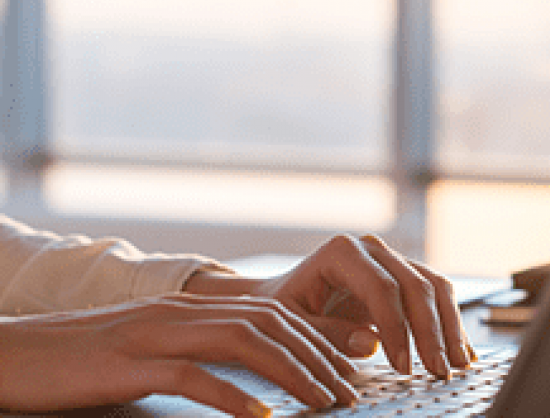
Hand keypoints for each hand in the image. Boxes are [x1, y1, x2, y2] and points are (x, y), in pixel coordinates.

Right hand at [0, 293, 358, 415]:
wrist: (19, 352)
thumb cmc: (90, 358)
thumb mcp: (156, 348)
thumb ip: (204, 352)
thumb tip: (255, 377)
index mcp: (193, 308)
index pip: (273, 314)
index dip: (317, 337)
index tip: (350, 365)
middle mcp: (183, 313)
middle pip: (270, 324)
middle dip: (317, 356)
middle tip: (349, 390)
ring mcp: (157, 335)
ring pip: (243, 342)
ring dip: (291, 372)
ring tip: (323, 400)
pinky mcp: (131, 363)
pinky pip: (193, 375)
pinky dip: (232, 395)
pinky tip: (260, 417)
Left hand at [188, 234, 474, 376]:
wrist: (284, 296)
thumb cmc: (284, 309)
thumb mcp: (293, 324)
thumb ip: (327, 334)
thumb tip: (372, 342)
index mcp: (342, 252)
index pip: (382, 288)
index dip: (397, 328)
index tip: (403, 366)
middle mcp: (372, 248)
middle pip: (416, 286)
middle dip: (431, 333)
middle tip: (439, 371)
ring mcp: (392, 259)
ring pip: (435, 287)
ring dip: (450, 327)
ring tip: (458, 365)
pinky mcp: (405, 275)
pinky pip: (437, 295)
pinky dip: (451, 323)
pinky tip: (463, 351)